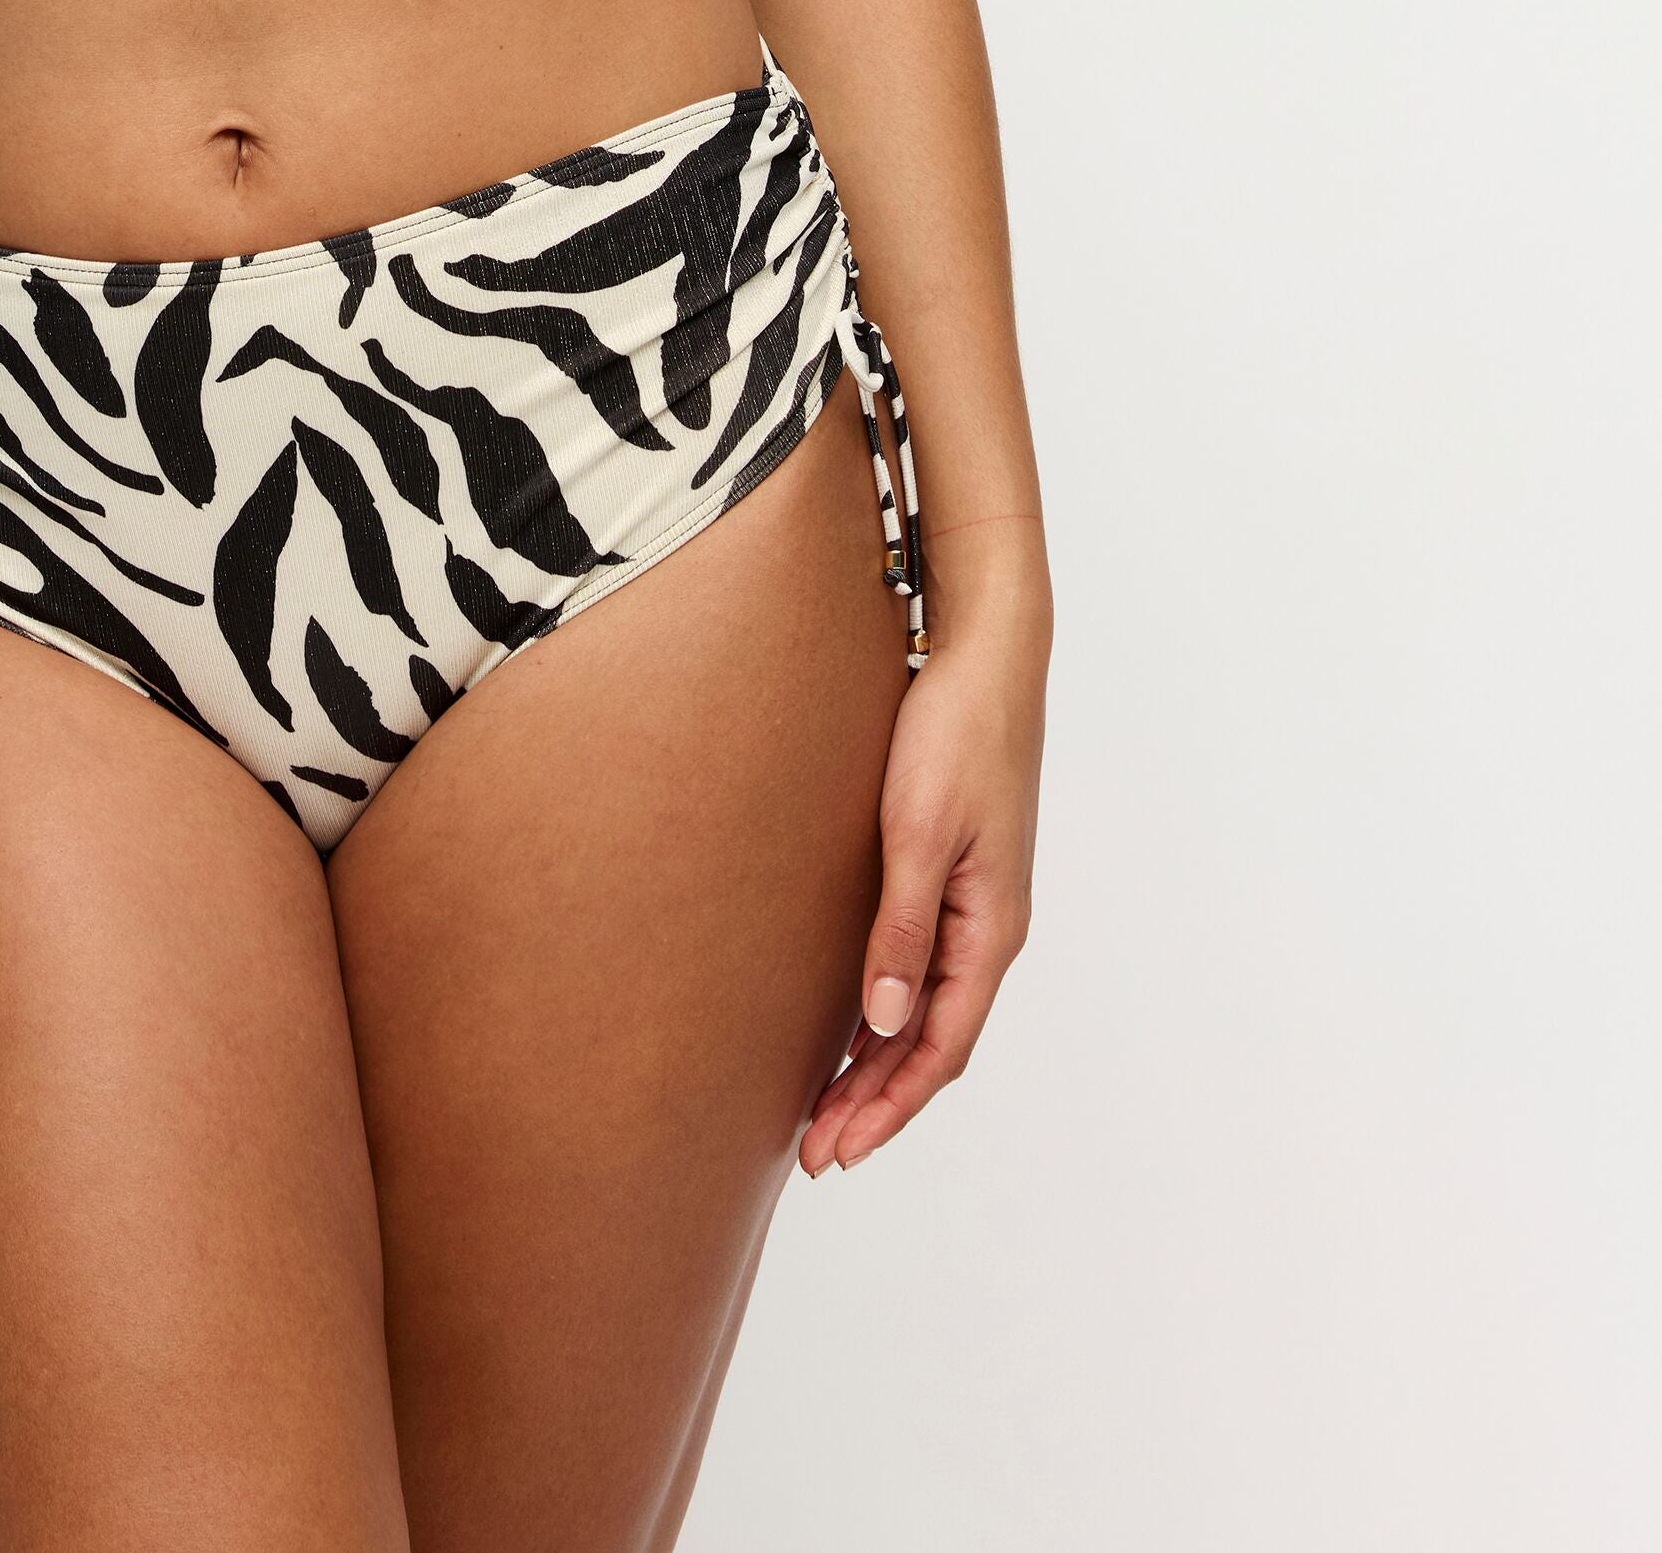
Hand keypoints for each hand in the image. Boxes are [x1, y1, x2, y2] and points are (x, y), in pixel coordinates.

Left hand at [800, 589, 1044, 1174]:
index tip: (836, 1152)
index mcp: (991, 931)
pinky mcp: (951, 870)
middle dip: (875, 1104)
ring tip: (823, 1112)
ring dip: (877, 1065)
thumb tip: (883, 1026)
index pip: (939, 1050)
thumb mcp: (921, 833)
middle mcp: (988, 928)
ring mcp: (973, 902)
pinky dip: (883, 1009)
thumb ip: (903, 929)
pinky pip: (918, 964)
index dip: (888, 1108)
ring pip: (923, 1009)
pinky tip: (849, 1025)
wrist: (985, 650)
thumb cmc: (956, 731)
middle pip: (930, 1043)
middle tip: (814, 1155)